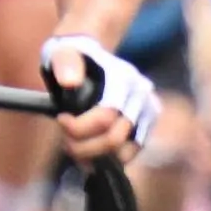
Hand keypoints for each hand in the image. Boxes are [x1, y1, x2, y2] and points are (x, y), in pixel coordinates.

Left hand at [40, 32, 156, 166]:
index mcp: (123, 77)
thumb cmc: (74, 56)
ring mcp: (149, 109)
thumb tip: (69, 82)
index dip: (78, 128)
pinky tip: (90, 153)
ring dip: (95, 156)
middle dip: (84, 147)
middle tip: (66, 141)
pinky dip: (109, 158)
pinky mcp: (149, 123)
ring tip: (76, 148)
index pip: (105, 117)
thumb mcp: (63, 52)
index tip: (61, 120)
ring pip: (124, 151)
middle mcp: (142, 94)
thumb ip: (65, 62)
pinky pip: (131, 152)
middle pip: (115, 138)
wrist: (92, 55)